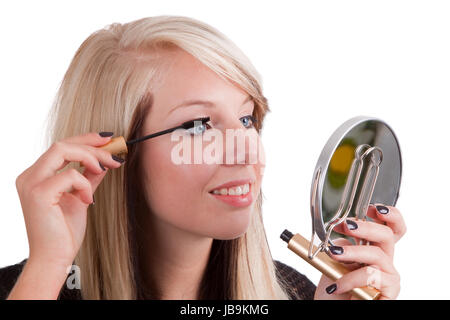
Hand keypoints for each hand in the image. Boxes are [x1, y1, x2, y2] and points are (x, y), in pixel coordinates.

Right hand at [15, 132, 123, 267]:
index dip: (85, 140)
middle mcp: (29, 176)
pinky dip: (85, 184)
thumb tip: (104, 161)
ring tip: (105, 169)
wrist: (54, 258)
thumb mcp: (81, 198)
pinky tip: (88, 200)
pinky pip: (69, 175)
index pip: (61, 147)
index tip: (108, 140)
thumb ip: (89, 178)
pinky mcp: (39, 194)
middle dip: (92, 145)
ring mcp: (31, 184)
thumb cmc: (64, 232)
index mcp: (37, 176)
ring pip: (62, 150)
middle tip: (114, 154)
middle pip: (62, 144)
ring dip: (91, 157)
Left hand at [314, 204, 406, 299]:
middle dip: (366, 226)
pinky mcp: (389, 292)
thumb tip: (340, 232)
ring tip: (333, 253)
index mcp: (374, 248)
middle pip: (387, 235)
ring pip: (376, 255)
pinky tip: (336, 285)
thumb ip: (341, 244)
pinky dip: (350, 279)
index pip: (391, 227)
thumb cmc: (336, 286)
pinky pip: (371, 278)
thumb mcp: (335, 260)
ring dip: (352, 252)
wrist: (332, 307)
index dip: (389, 215)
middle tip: (345, 225)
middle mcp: (385, 260)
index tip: (372, 207)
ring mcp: (388, 276)